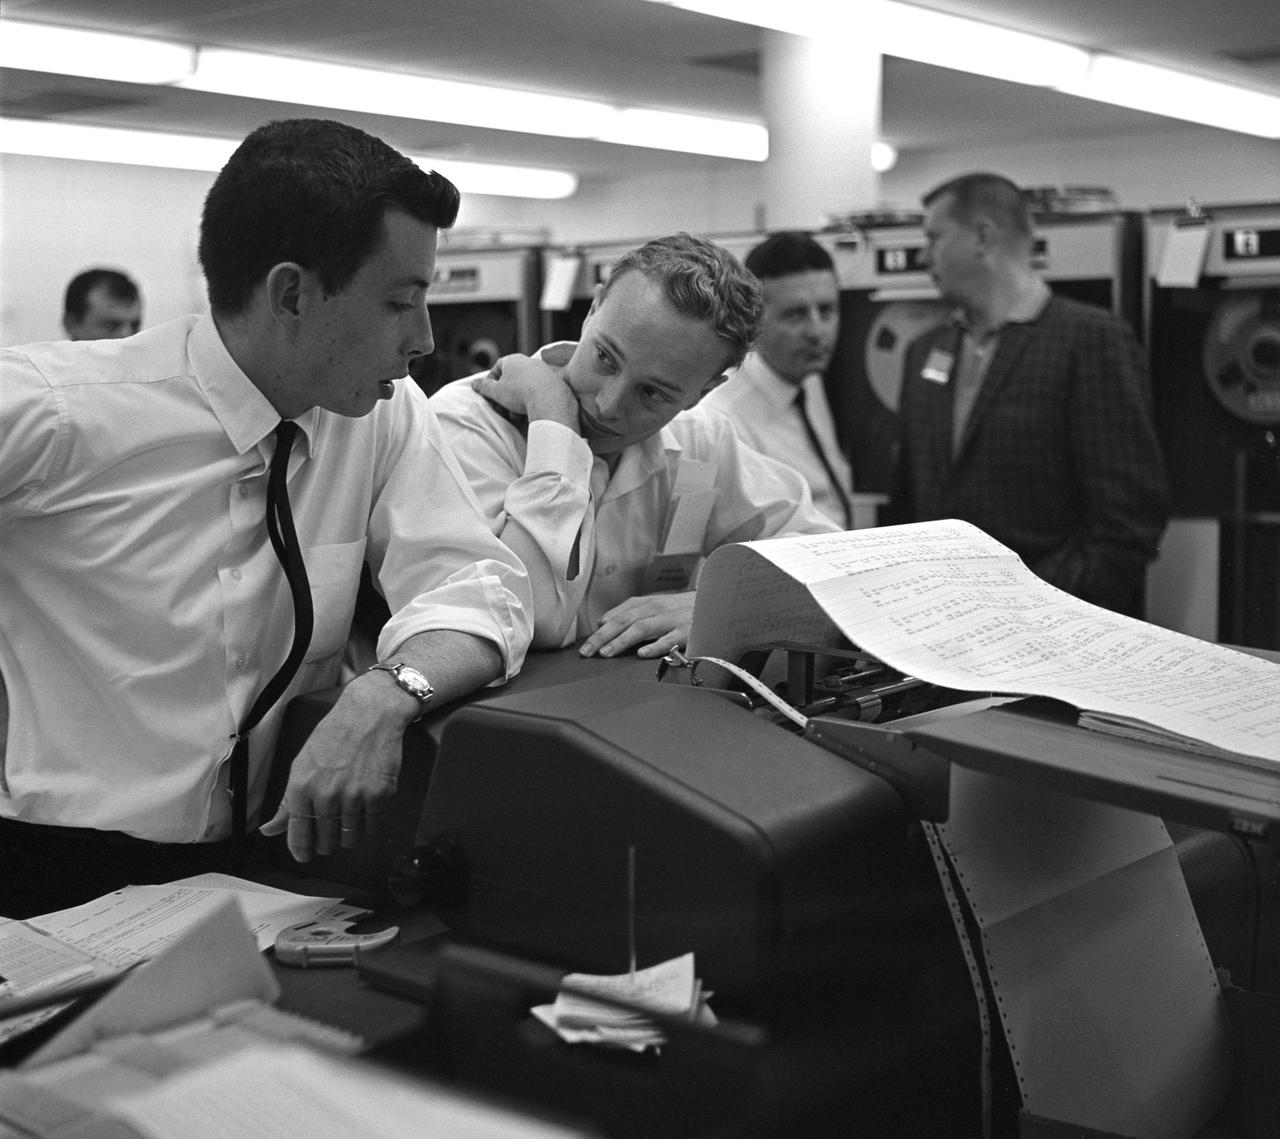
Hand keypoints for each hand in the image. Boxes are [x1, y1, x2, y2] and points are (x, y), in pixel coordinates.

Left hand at [258, 698, 403, 862]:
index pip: (299, 837)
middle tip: (331, 828)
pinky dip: (369, 823)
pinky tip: (366, 807)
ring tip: (350, 814)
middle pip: (326, 843)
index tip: (305, 855)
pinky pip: (372, 827)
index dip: (302, 851)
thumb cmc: (334, 734)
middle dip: (327, 841)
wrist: (370, 714)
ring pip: (350, 839)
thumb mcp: (301, 764)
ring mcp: (355, 798)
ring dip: (349, 833)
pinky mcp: (380, 796)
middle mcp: (327, 797)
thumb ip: (287, 802)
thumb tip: (269, 830)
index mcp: (302, 789)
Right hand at [472, 351, 578, 427]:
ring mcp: (545, 373)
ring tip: (515, 415)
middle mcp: (530, 362)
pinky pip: (540, 393)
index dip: (491, 381)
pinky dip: (532, 403)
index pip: (498, 366)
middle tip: (502, 409)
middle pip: (513, 379)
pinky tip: (529, 414)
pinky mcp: (556, 384)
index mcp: (514, 359)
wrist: (550, 401)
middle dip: (505, 396)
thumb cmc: (520, 393)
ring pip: (526, 388)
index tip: (490, 393)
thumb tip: (475, 383)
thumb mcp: (496, 391)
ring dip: (517, 402)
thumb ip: (484, 387)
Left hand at [578, 592, 695, 659]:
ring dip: (621, 641)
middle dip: (602, 637)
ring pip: (641, 628)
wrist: (718, 602)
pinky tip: (642, 654)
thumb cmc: (682, 608)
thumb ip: (631, 613)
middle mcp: (656, 609)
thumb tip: (604, 622)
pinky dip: (655, 646)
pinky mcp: (687, 632)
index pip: (618, 616)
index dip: (599, 630)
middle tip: (587, 652)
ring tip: (607, 653)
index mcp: (647, 603)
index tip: (585, 645)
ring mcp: (671, 620)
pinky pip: (669, 639)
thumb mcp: (655, 605)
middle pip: (624, 622)